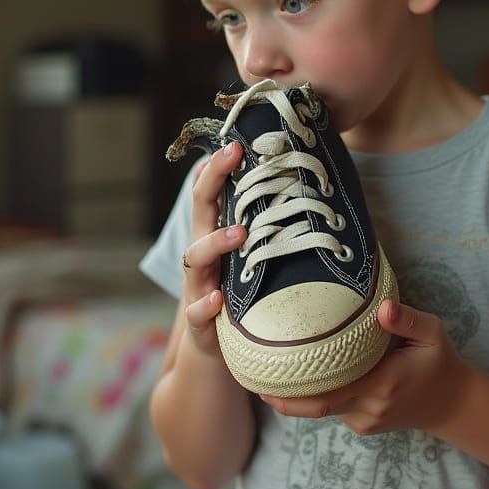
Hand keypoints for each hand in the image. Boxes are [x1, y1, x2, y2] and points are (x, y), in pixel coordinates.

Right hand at [181, 141, 246, 355]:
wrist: (218, 345)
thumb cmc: (241, 291)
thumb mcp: (250, 256)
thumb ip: (261, 226)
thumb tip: (294, 186)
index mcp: (214, 234)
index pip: (212, 192)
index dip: (219, 166)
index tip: (237, 143)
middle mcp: (203, 254)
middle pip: (200, 211)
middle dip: (212, 181)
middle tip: (233, 157)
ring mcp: (198, 285)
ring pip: (195, 257)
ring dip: (216, 243)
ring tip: (240, 234)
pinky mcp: (200, 319)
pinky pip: (198, 310)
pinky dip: (205, 304)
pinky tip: (218, 298)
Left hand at [261, 300, 470, 435]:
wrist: (453, 403)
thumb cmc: (439, 361)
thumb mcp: (432, 333)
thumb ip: (408, 319)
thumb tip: (383, 307)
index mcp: (382, 383)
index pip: (329, 392)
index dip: (295, 390)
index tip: (267, 375)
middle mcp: (370, 406)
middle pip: (316, 408)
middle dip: (283, 398)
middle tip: (252, 380)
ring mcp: (365, 420)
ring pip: (323, 410)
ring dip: (299, 397)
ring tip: (270, 373)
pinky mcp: (364, 426)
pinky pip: (335, 410)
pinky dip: (319, 396)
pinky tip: (304, 379)